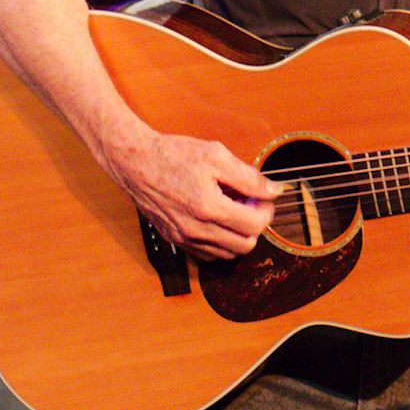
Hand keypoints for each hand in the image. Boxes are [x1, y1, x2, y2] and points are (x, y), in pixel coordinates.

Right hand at [106, 128, 277, 259]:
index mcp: (209, 207)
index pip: (255, 225)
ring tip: (232, 209)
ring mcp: (184, 238)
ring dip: (238, 235)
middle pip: (245, 245)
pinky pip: (208, 254)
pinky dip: (220, 242)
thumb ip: (249, 177)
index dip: (266, 211)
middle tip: (250, 203)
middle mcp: (196, 229)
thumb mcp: (216, 156)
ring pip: (228, 254)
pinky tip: (217, 219)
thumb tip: (274, 190)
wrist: (135, 162)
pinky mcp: (176, 240)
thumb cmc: (173, 155)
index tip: (262, 196)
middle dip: (255, 225)